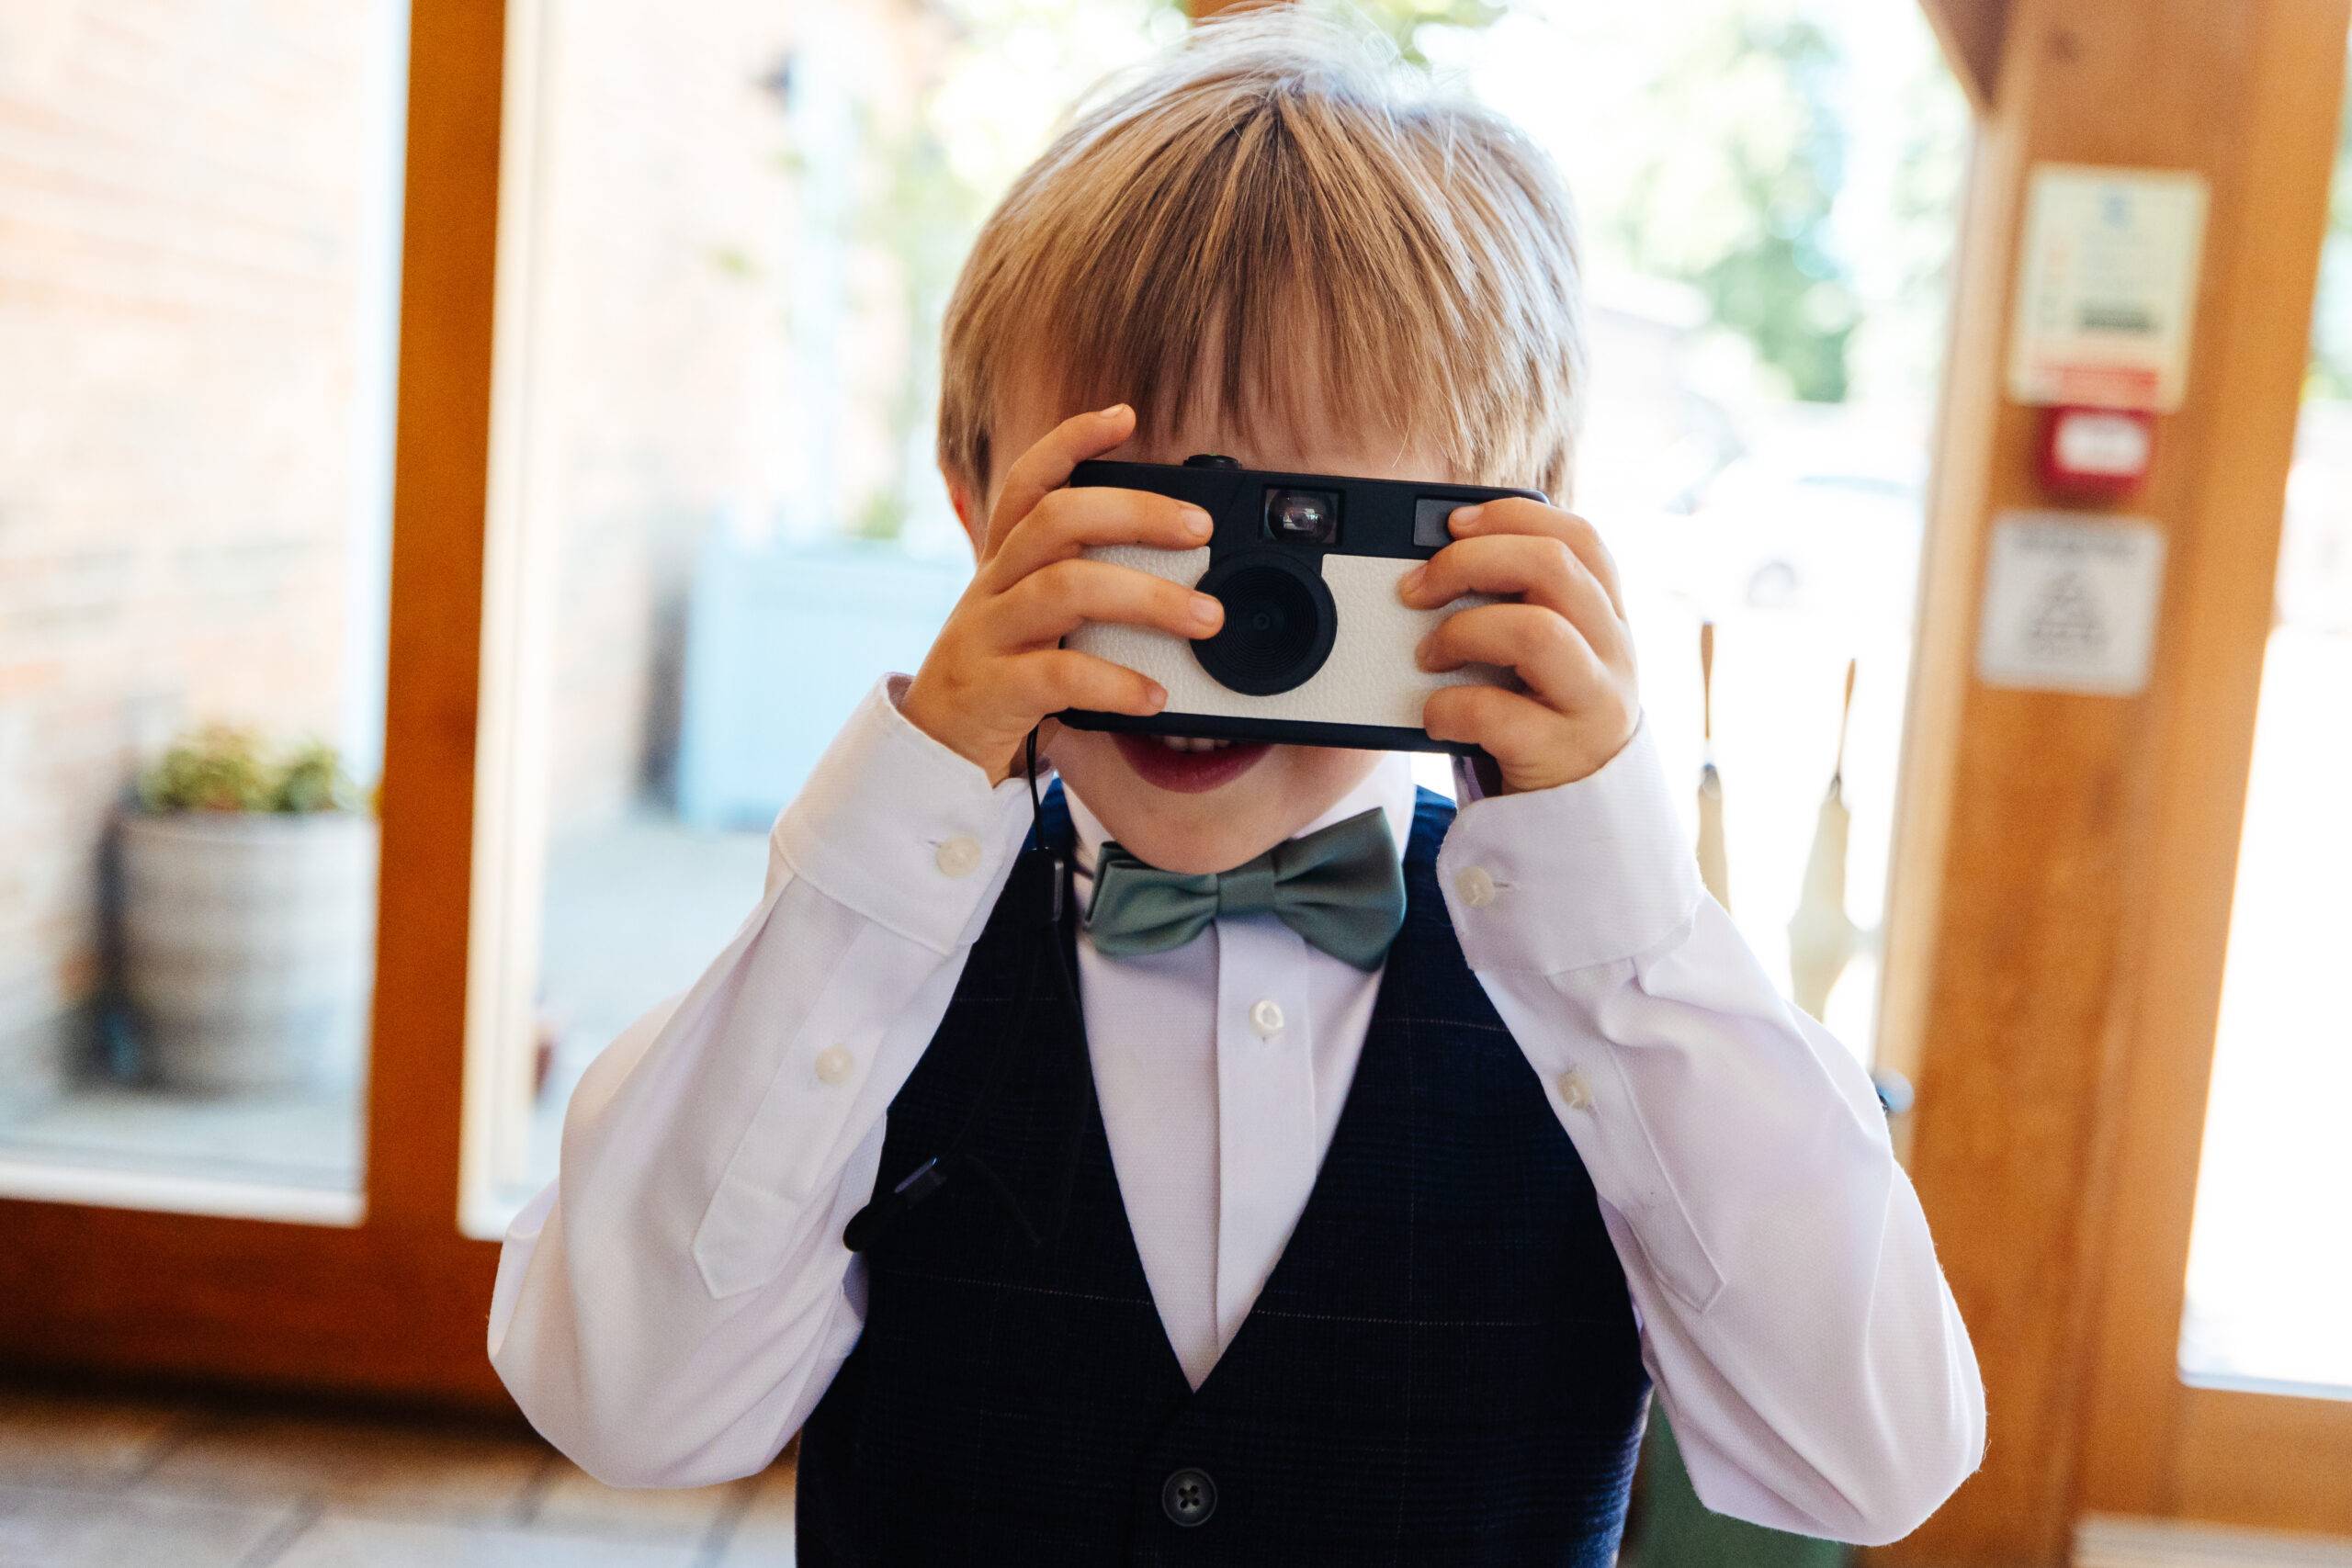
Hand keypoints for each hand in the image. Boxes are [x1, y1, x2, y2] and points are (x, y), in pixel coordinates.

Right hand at [902, 406, 1224, 783]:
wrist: (934, 751)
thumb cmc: (1002, 679)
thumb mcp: (1034, 621)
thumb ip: (1085, 588)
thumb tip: (1180, 574)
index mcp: (1005, 561)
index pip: (1030, 480)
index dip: (1072, 441)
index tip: (1126, 416)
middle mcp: (991, 585)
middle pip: (1057, 519)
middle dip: (1137, 512)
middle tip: (1200, 529)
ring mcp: (987, 635)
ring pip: (1066, 589)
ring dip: (1148, 598)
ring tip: (1205, 618)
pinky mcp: (991, 689)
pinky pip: (1059, 675)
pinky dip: (1116, 682)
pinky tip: (1154, 694)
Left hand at [1398, 499, 1637, 794]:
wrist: (1579, 819)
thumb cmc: (1542, 722)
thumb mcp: (1544, 659)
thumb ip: (1515, 610)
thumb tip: (1429, 565)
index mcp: (1606, 616)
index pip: (1579, 537)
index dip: (1513, 516)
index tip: (1452, 523)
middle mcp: (1613, 651)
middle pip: (1554, 566)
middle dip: (1470, 562)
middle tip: (1416, 590)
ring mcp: (1595, 702)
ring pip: (1536, 632)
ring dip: (1463, 631)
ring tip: (1428, 654)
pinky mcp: (1562, 753)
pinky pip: (1497, 713)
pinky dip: (1449, 707)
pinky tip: (1434, 716)